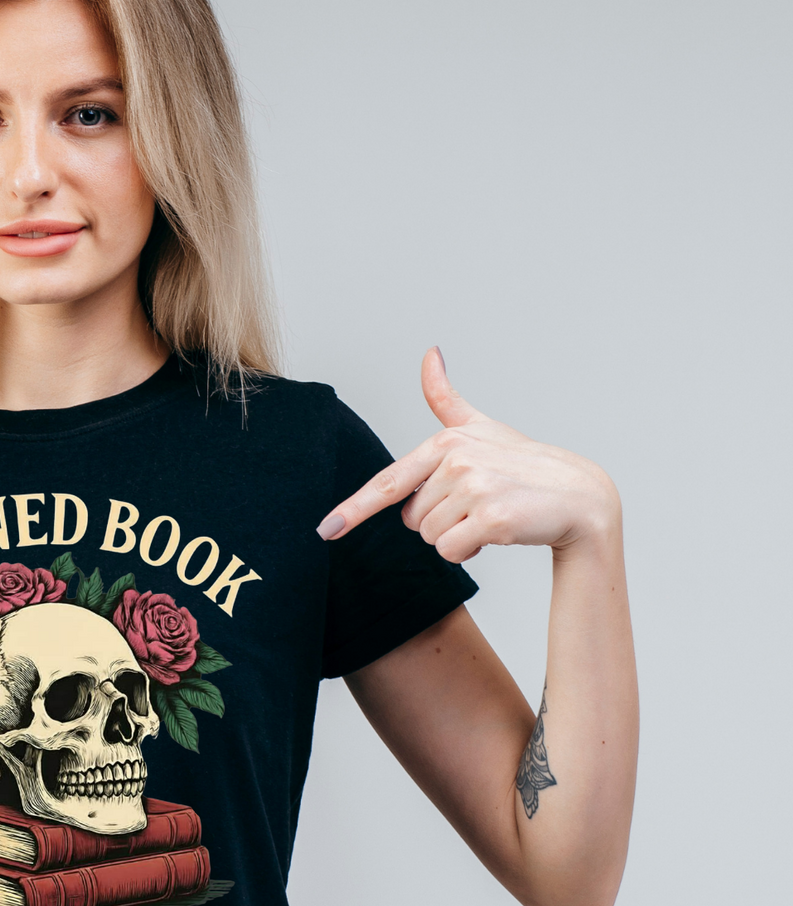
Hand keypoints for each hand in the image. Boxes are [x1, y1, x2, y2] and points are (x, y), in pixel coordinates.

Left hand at [317, 348, 617, 562]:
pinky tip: (496, 533)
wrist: (579, 496)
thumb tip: (429, 353)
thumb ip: (446, 398)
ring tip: (490, 516)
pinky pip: (452, 551)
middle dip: (441, 521)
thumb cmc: (524, 465)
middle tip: (478, 506)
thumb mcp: (482, 428)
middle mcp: (456, 460)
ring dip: (458, 537)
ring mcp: (473, 488)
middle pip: (413, 520)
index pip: (389, 482)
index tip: (326, 530)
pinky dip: (470, 552)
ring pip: (432, 538)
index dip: (354, 509)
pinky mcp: (490, 517)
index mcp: (446, 441)